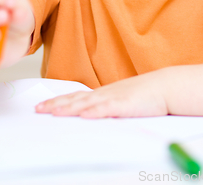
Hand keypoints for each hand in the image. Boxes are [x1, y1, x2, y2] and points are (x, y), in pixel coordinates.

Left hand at [35, 70, 168, 117]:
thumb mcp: (122, 100)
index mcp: (103, 93)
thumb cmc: (146, 95)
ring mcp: (114, 98)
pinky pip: (107, 109)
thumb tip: (92, 114)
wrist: (165, 86)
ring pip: (87, 104)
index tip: (43, 106)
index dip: (58, 101)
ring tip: (53, 112)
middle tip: (37, 110)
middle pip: (75, 99)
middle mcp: (104, 94)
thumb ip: (107, 106)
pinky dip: (94, 112)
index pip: (75, 97)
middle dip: (55, 105)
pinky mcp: (125, 105)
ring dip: (69, 108)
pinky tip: (83, 115)